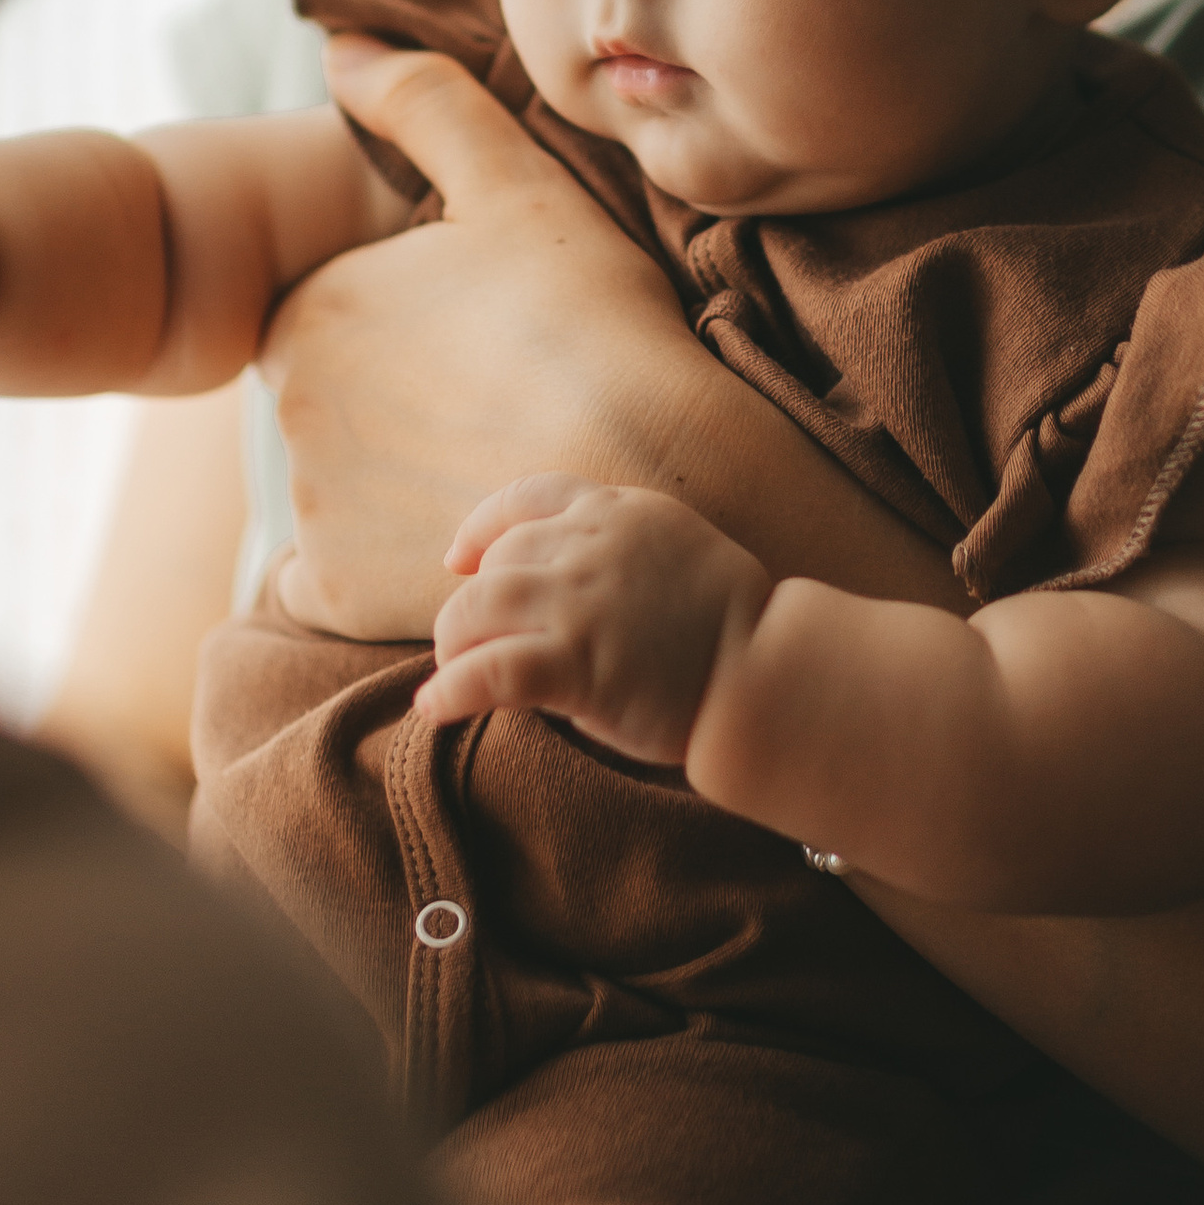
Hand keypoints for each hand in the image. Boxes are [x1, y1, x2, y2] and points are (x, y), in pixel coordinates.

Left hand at [260, 40, 714, 641]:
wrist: (650, 474)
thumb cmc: (587, 318)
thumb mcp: (513, 182)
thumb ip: (421, 100)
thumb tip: (341, 41)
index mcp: (311, 308)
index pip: (338, 315)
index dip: (415, 323)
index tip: (487, 337)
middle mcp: (286, 410)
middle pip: (337, 401)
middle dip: (397, 404)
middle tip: (502, 402)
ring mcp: (312, 509)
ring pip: (345, 488)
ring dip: (396, 483)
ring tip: (498, 470)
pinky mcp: (344, 595)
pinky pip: (337, 580)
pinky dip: (378, 566)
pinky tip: (452, 540)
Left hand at [416, 473, 769, 759]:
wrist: (769, 672)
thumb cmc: (734, 624)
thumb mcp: (676, 550)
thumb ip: (617, 552)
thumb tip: (559, 584)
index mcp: (620, 511)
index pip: (529, 497)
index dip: (482, 526)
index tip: (459, 558)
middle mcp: (592, 545)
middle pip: (496, 562)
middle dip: (472, 604)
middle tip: (470, 645)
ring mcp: (582, 602)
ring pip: (476, 608)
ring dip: (453, 643)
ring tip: (452, 673)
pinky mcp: (578, 663)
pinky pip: (490, 671)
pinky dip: (451, 689)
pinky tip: (433, 707)